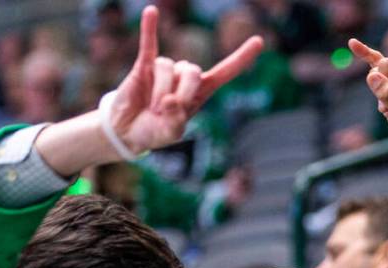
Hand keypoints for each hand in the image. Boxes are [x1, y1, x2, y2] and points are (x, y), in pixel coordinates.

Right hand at [108, 5, 262, 153]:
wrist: (128, 131)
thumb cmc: (153, 132)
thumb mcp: (170, 135)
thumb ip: (176, 122)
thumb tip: (171, 100)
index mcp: (199, 93)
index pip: (224, 72)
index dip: (240, 58)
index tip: (259, 41)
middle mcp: (185, 78)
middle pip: (193, 71)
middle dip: (182, 92)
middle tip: (165, 111)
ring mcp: (165, 70)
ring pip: (168, 68)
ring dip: (159, 90)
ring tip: (151, 107)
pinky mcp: (144, 66)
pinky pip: (148, 44)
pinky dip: (149, 29)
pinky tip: (151, 12)